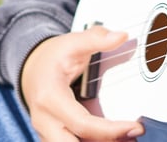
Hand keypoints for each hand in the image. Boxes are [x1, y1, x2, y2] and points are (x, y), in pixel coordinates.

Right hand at [20, 26, 145, 140]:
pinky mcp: (53, 137)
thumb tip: (121, 36)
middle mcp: (45, 121)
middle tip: (131, 137)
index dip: (111, 130)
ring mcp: (47, 132)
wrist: (31, 68)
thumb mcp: (71, 43)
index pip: (82, 124)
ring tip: (127, 138)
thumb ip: (95, 39)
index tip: (135, 127)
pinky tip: (114, 138)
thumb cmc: (51, 57)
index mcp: (50, 99)